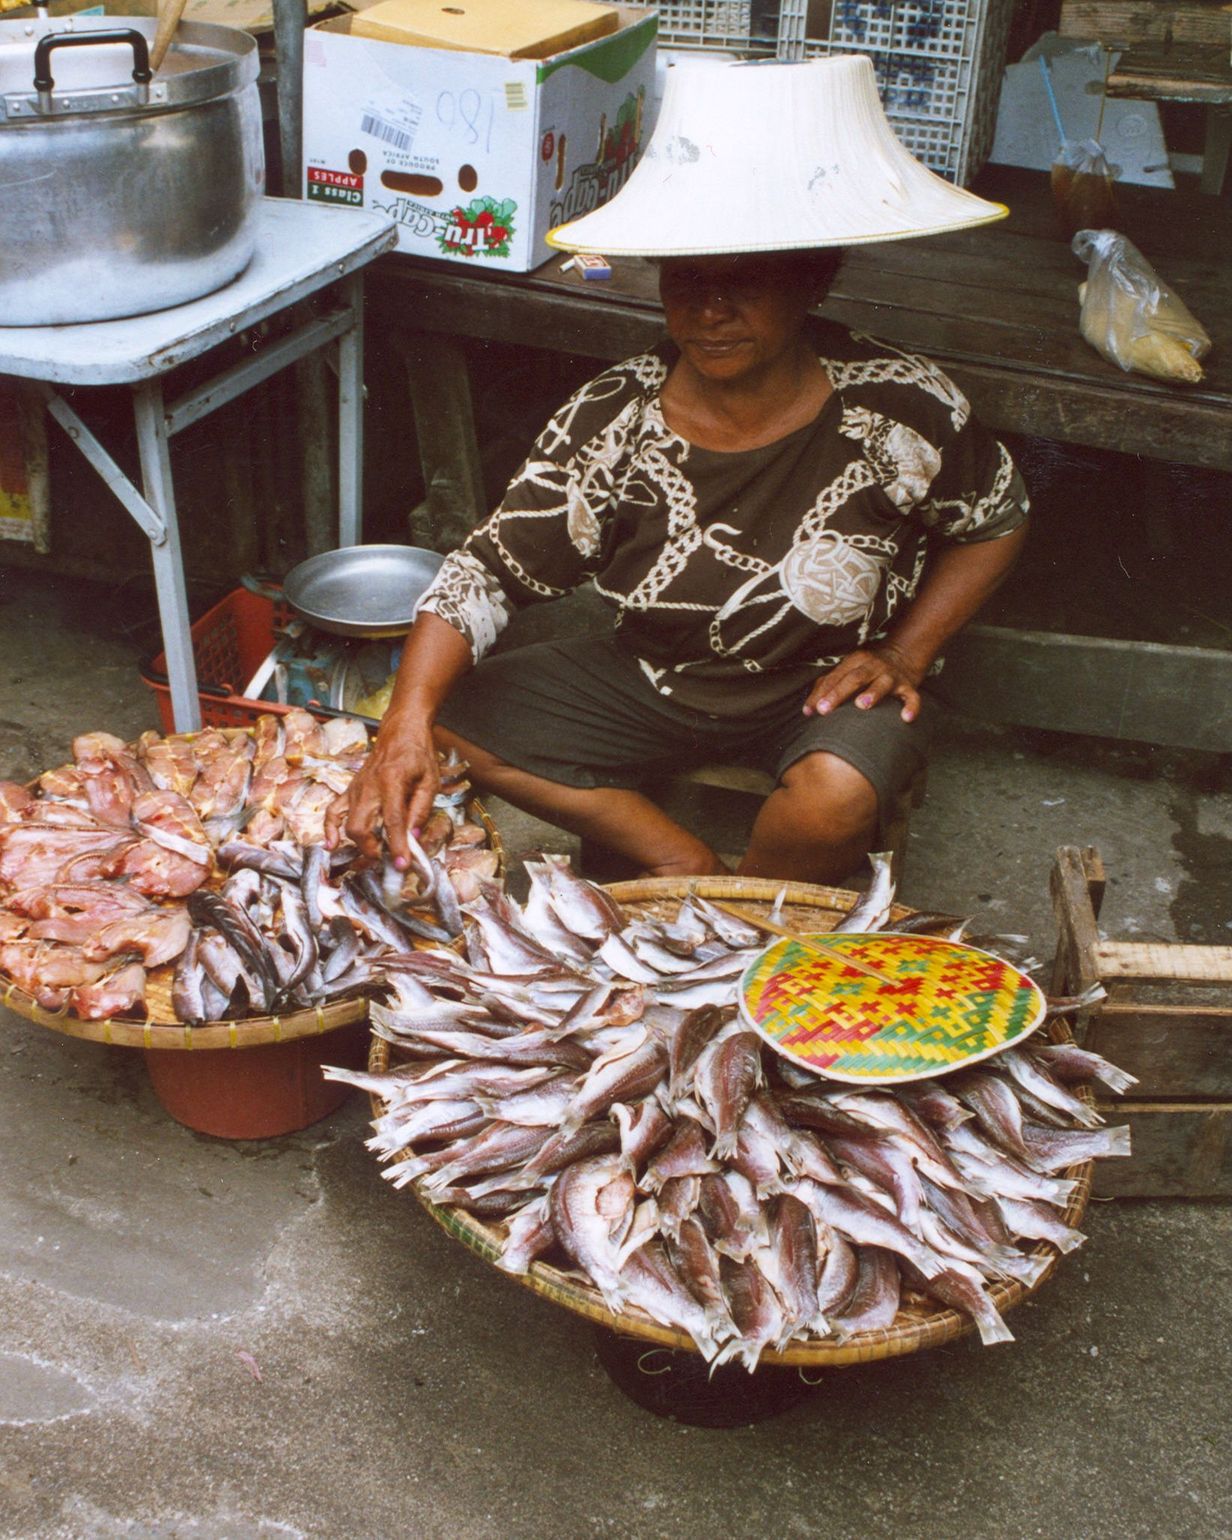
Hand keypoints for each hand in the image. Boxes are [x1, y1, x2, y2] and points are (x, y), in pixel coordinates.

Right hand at [323, 709, 439, 867]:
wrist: (399, 732)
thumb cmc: (417, 755)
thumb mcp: (430, 781)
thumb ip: (421, 810)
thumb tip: (413, 838)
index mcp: (392, 781)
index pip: (392, 821)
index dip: (396, 846)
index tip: (401, 864)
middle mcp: (369, 786)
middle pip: (361, 826)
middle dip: (372, 849)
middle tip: (388, 858)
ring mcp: (356, 788)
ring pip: (348, 824)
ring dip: (359, 844)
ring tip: (374, 853)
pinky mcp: (350, 790)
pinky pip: (332, 811)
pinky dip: (329, 829)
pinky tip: (330, 844)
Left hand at [803, 642, 923, 722]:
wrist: (902, 656)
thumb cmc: (866, 670)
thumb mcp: (847, 671)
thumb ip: (826, 687)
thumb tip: (808, 711)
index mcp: (855, 661)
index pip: (835, 677)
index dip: (823, 693)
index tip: (812, 711)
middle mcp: (873, 666)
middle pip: (854, 678)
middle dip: (839, 693)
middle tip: (825, 709)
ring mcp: (892, 675)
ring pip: (882, 683)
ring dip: (872, 693)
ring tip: (862, 705)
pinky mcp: (908, 686)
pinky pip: (912, 696)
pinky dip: (911, 706)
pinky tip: (906, 718)